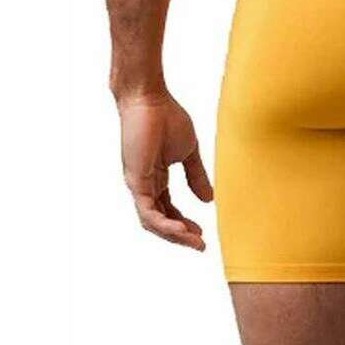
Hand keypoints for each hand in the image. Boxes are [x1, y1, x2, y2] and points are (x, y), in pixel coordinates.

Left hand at [118, 93, 213, 249]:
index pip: (167, 211)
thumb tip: (208, 200)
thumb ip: (196, 176)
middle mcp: (144, 185)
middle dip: (180, 236)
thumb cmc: (166, 117)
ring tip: (194, 241)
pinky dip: (164, 224)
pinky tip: (181, 229)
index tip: (202, 235)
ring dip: (174, 235)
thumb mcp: (188, 153)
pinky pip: (148, 211)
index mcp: (155, 179)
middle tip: (200, 245)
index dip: (183, 225)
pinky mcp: (136, 180)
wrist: (150, 98)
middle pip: (159, 222)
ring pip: (153, 222)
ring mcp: (138, 184)